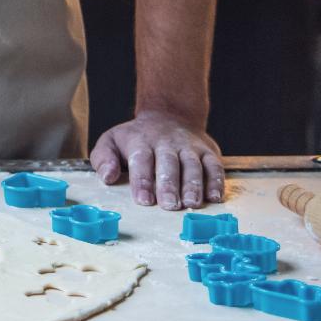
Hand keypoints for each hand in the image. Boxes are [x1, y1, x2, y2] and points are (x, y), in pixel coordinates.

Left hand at [91, 110, 224, 209]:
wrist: (168, 116)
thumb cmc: (136, 138)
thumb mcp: (111, 141)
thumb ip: (104, 159)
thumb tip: (107, 177)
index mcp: (140, 141)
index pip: (141, 160)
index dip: (142, 180)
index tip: (143, 200)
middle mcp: (166, 143)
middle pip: (168, 163)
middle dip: (169, 185)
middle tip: (169, 205)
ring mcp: (189, 146)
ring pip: (193, 165)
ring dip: (193, 185)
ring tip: (191, 204)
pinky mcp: (208, 151)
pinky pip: (215, 166)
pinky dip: (217, 182)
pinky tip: (214, 198)